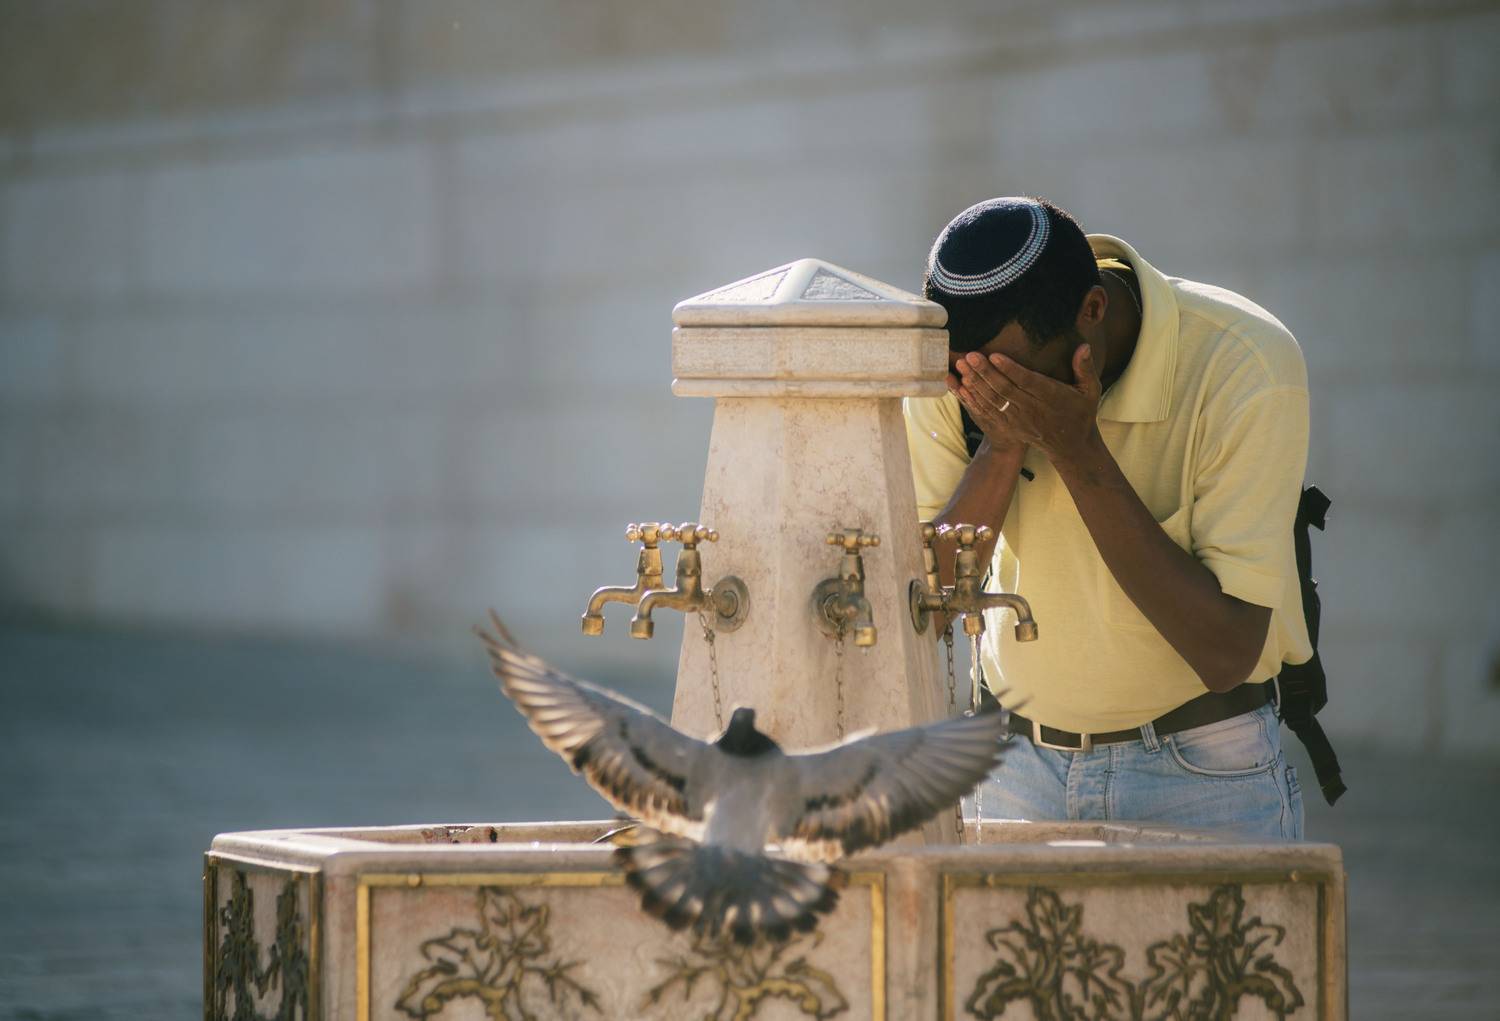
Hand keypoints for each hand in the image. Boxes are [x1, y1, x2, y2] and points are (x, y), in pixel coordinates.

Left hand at [954, 344, 1102, 465]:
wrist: (1071, 446)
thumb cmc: (1081, 412)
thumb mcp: (1090, 391)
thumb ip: (1085, 368)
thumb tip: (1085, 346)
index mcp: (1051, 397)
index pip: (1027, 381)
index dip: (1010, 369)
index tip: (994, 356)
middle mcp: (1033, 409)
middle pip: (1005, 390)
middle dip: (986, 373)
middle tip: (970, 356)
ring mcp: (1019, 420)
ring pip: (994, 401)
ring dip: (976, 384)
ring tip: (962, 367)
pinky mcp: (1010, 426)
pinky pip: (989, 413)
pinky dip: (974, 401)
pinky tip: (962, 388)